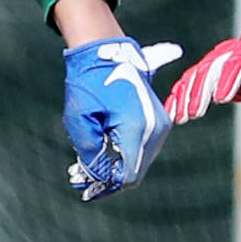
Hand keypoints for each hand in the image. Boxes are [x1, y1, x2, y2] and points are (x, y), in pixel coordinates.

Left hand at [63, 36, 180, 200]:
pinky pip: (144, 148)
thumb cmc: (89, 84)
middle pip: (136, 170)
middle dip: (112, 177)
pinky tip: (105, 149)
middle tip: (84, 177)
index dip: (108, 186)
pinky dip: (126, 153)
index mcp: (137, 128)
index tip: (88, 188)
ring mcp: (161, 124)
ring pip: (141, 161)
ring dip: (119, 166)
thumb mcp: (79, 121)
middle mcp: (156, 128)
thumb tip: (98, 177)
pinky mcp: (159, 120)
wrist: (107, 53)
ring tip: (92, 162)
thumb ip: (89, 154)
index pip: (129, 175)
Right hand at [166, 17, 240, 121]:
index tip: (220, 99)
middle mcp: (226, 56)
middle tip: (193, 114)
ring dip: (184, 97)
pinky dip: (177, 96)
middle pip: (209, 71)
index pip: (235, 65)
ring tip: (177, 118)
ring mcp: (213, 62)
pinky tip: (170, 114)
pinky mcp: (204, 72)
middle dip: (200, 93)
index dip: (227, 81)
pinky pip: (187, 83)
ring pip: (194, 77)